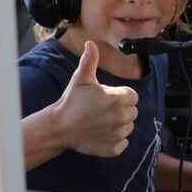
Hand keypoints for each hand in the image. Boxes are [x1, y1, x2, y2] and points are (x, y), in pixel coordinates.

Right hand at [54, 41, 137, 157]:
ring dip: (118, 124)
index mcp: (119, 98)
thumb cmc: (71, 101)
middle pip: (132, 111)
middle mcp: (122, 117)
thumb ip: (90, 60)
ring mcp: (118, 134)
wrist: (58, 127)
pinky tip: (100, 134)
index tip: (105, 98)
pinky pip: (123, 143)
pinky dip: (114, 140)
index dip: (120, 96)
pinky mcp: (114, 148)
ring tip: (99, 121)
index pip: (132, 96)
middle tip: (100, 110)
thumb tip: (90, 43)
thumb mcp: (81, 78)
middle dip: (120, 110)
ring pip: (128, 127)